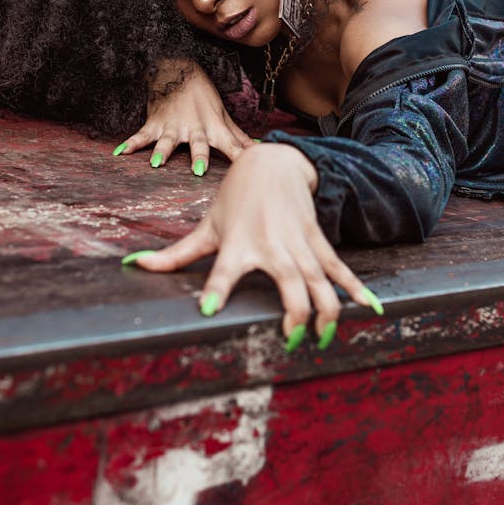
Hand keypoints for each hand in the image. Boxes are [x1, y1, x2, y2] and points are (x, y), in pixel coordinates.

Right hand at [113, 59, 252, 172]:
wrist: (179, 70)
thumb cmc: (204, 97)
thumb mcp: (223, 116)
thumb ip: (238, 137)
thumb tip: (259, 148)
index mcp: (214, 129)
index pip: (231, 145)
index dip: (240, 156)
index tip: (249, 167)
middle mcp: (195, 128)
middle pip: (198, 144)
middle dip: (198, 156)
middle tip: (199, 171)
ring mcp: (174, 126)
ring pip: (169, 141)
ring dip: (162, 151)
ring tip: (157, 163)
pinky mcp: (156, 123)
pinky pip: (142, 135)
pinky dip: (131, 143)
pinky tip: (120, 152)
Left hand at [129, 144, 375, 344]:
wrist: (273, 164)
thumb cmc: (234, 200)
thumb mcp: (206, 227)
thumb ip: (175, 255)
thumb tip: (133, 266)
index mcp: (238, 245)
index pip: (223, 271)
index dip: (216, 289)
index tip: (208, 309)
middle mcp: (271, 247)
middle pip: (289, 285)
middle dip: (294, 314)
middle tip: (289, 340)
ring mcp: (299, 245)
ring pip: (320, 282)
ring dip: (326, 312)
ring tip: (323, 338)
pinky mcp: (317, 244)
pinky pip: (339, 271)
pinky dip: (356, 290)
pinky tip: (371, 310)